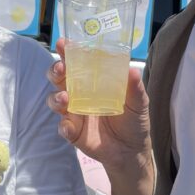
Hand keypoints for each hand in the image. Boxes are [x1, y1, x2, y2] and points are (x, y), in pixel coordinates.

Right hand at [47, 38, 151, 173]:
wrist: (132, 151)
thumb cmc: (133, 120)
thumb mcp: (138, 102)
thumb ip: (135, 87)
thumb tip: (132, 69)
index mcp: (93, 82)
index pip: (77, 63)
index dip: (67, 52)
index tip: (64, 43)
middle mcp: (79, 94)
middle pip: (59, 78)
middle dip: (55, 71)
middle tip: (61, 69)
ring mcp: (74, 113)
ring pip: (55, 100)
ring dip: (56, 98)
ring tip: (65, 98)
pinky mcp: (73, 132)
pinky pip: (63, 127)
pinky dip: (64, 126)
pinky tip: (69, 127)